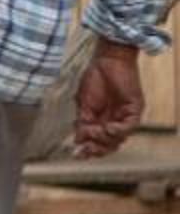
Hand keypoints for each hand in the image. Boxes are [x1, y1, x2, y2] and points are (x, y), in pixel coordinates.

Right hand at [73, 42, 143, 157]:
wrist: (107, 60)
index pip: (98, 141)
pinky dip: (118, 131)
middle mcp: (115, 120)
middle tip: (86, 148)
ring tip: (94, 131)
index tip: (77, 153)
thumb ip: (82, 122)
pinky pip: (130, 126)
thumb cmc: (95, 77)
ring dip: (105, 139)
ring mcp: (126, 115)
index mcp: (102, 119)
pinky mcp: (135, 109)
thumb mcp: (83, 103)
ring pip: (120, 138)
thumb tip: (77, 139)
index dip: (89, 149)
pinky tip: (107, 127)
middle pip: (110, 144)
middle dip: (97, 148)